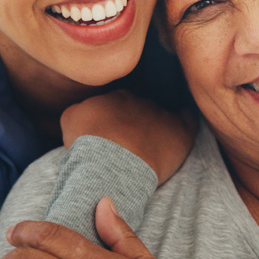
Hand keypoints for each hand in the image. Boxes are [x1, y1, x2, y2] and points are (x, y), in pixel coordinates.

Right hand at [60, 90, 196, 184]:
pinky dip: (185, 122)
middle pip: (140, 108)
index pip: (118, 102)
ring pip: (162, 115)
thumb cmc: (88, 144)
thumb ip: (81, 108)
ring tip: (151, 145)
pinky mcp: (180, 132)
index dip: (115, 118)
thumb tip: (85, 110)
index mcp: (116, 96)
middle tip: (129, 143)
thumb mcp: (70, 118)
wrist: (111, 162)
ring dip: (157, 126)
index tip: (111, 133)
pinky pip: (188, 120)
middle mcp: (141, 100)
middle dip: (136, 121)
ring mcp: (162, 115)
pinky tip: (182, 127)